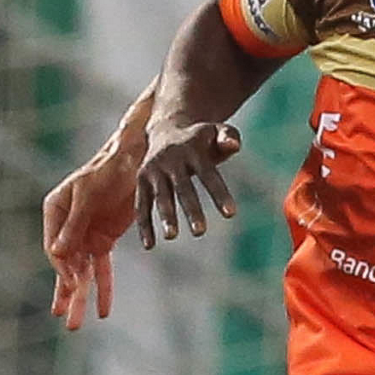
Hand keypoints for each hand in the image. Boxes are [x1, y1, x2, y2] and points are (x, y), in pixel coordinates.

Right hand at [44, 150, 142, 330]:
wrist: (135, 158)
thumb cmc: (107, 168)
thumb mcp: (89, 193)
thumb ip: (76, 222)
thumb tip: (57, 253)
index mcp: (55, 210)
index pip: (55, 247)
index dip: (63, 268)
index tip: (73, 283)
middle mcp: (66, 226)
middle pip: (65, 265)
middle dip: (67, 294)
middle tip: (66, 321)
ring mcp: (85, 234)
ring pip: (81, 272)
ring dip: (81, 297)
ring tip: (75, 325)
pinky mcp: (104, 239)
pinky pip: (101, 267)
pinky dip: (103, 287)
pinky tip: (103, 310)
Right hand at [135, 121, 240, 247]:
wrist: (165, 129)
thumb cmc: (200, 139)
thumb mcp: (216, 131)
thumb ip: (228, 137)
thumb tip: (233, 146)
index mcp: (193, 149)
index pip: (208, 174)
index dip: (219, 194)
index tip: (231, 214)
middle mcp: (171, 159)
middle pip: (183, 187)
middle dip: (191, 209)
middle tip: (200, 232)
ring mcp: (154, 170)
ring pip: (160, 196)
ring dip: (165, 216)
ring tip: (172, 236)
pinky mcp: (141, 180)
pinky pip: (142, 204)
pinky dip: (144, 224)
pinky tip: (150, 245)